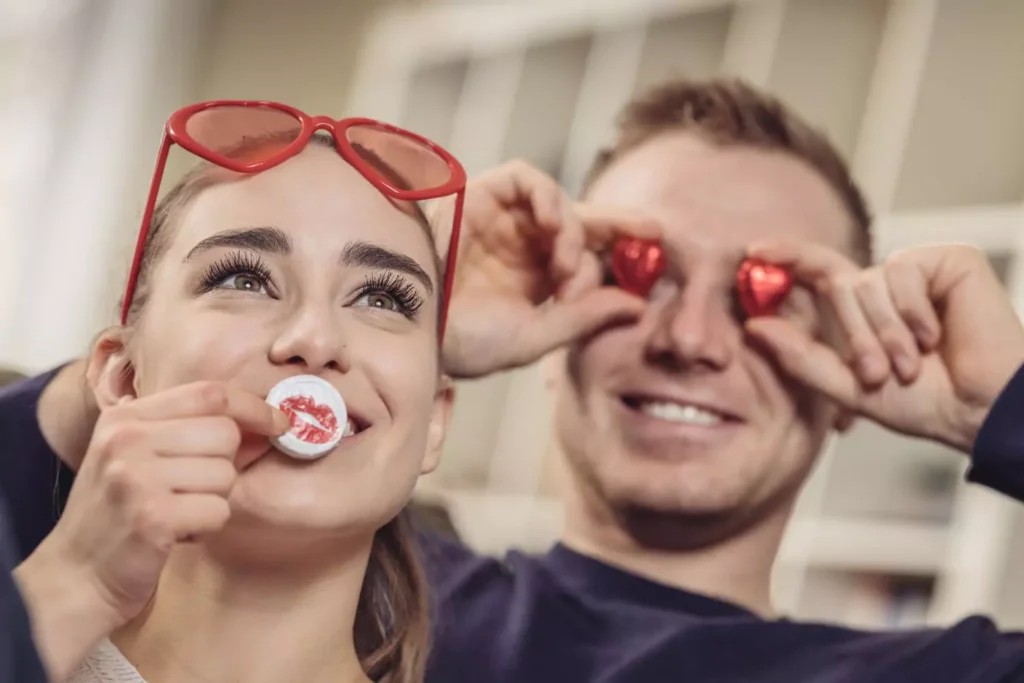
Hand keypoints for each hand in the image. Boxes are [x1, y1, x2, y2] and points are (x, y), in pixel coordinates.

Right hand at [16, 381, 287, 679]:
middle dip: (226, 466)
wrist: (74, 578)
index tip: (279, 422)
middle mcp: (127, 439)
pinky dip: (207, 527)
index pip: (209, 393)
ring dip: (214, 500)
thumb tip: (269, 422)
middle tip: (193, 491)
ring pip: (226, 474)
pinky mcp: (151, 517)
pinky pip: (219, 510)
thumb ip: (196, 434)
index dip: (253, 406)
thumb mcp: (142, 460)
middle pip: (225, 433)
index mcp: (125, 417)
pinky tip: (177, 533)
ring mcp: (136, 477)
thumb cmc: (119, 516)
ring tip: (178, 512)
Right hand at [435, 160, 660, 377]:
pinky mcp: (480, 196)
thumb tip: (639, 305)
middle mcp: (523, 248)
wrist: (405, 326)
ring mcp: (502, 221)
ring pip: (558, 202)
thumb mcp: (533, 337)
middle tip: (653, 231)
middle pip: (583, 223)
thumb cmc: (460, 342)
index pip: (589, 258)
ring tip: (566, 262)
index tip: (652, 262)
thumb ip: (583, 318)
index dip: (621, 256)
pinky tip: (553, 226)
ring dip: (573, 227)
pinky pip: (525, 179)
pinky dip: (547, 195)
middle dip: (620, 225)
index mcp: (536, 282)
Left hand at [743, 242, 1023, 451]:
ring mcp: (915, 270)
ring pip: (868, 282)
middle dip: (853, 336)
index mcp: (858, 309)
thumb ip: (800, 357)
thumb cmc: (921, 402)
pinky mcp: (948, 260)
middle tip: (876, 372)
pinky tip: (937, 337)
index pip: (814, 273)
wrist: (979, 409)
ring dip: (887, 333)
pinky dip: (913, 311)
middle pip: (837, 285)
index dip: (785, 256)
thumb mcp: (847, 386)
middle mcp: (883, 284)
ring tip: (912, 364)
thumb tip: (754, 327)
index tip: (751, 251)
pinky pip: (903, 272)